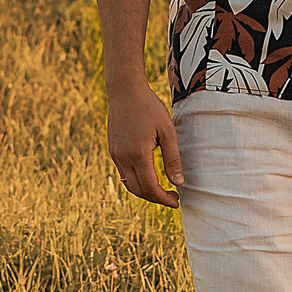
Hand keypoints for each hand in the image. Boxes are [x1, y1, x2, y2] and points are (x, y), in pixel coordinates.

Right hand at [107, 82, 182, 207]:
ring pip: (129, 184)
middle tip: (172, 198)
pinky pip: (123, 173)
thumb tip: (178, 182)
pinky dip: (136, 181)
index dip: (164, 198)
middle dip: (156, 198)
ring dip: (145, 191)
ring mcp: (115, 155)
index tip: (176, 201)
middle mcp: (123, 158)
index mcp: (138, 154)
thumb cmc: (149, 107)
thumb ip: (173, 158)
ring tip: (161, 190)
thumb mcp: (167, 131)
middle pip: (138, 190)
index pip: (150, 187)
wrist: (125, 90)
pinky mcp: (113, 150)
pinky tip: (148, 176)